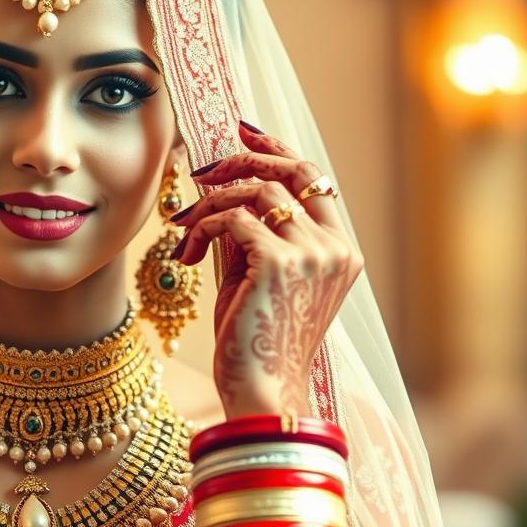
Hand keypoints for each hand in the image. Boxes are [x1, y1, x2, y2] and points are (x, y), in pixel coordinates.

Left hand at [170, 121, 363, 418]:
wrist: (260, 391)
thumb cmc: (255, 342)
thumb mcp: (260, 279)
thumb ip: (255, 235)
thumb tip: (225, 191)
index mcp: (342, 252)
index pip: (316, 179)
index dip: (278, 150)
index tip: (243, 134)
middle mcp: (335, 248)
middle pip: (292, 172)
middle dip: (242, 160)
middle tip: (202, 171)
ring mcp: (312, 253)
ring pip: (253, 193)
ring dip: (209, 206)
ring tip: (184, 231)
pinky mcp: (277, 262)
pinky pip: (231, 220)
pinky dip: (201, 229)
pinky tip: (186, 254)